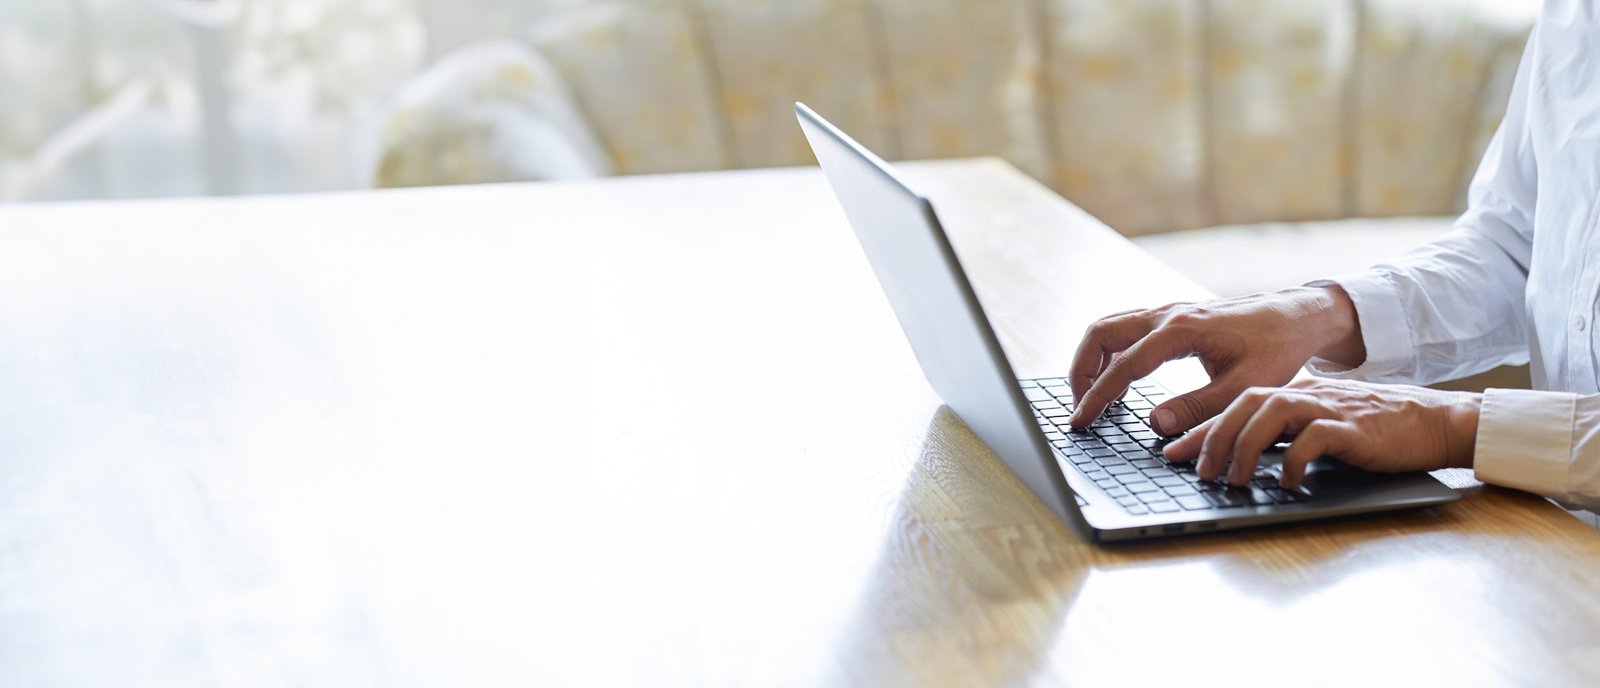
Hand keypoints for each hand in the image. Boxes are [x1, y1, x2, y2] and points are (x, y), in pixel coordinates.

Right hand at [1067, 285, 1365, 434]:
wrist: (1296, 317)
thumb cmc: (1276, 349)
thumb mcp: (1243, 386)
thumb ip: (1198, 407)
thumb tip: (1155, 424)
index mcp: (1180, 331)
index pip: (1123, 366)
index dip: (1097, 397)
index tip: (1080, 421)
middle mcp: (1166, 314)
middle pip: (1099, 334)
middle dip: (1081, 372)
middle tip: (1082, 408)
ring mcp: (1166, 311)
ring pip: (1107, 328)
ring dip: (1091, 360)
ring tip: (1095, 398)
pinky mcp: (1170, 316)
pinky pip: (1124, 329)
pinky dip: (1109, 353)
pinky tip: (1119, 381)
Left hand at [1161, 379, 1481, 487]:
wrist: (1434, 422)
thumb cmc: (1374, 430)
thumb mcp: (1319, 428)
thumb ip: (1284, 436)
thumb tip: (1239, 460)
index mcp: (1293, 394)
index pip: (1235, 406)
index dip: (1201, 430)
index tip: (1171, 453)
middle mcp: (1306, 395)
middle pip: (1245, 404)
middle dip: (1214, 438)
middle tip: (1199, 471)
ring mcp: (1329, 408)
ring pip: (1271, 414)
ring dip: (1245, 448)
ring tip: (1234, 480)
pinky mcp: (1354, 427)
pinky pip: (1314, 438)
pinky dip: (1295, 460)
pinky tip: (1287, 482)